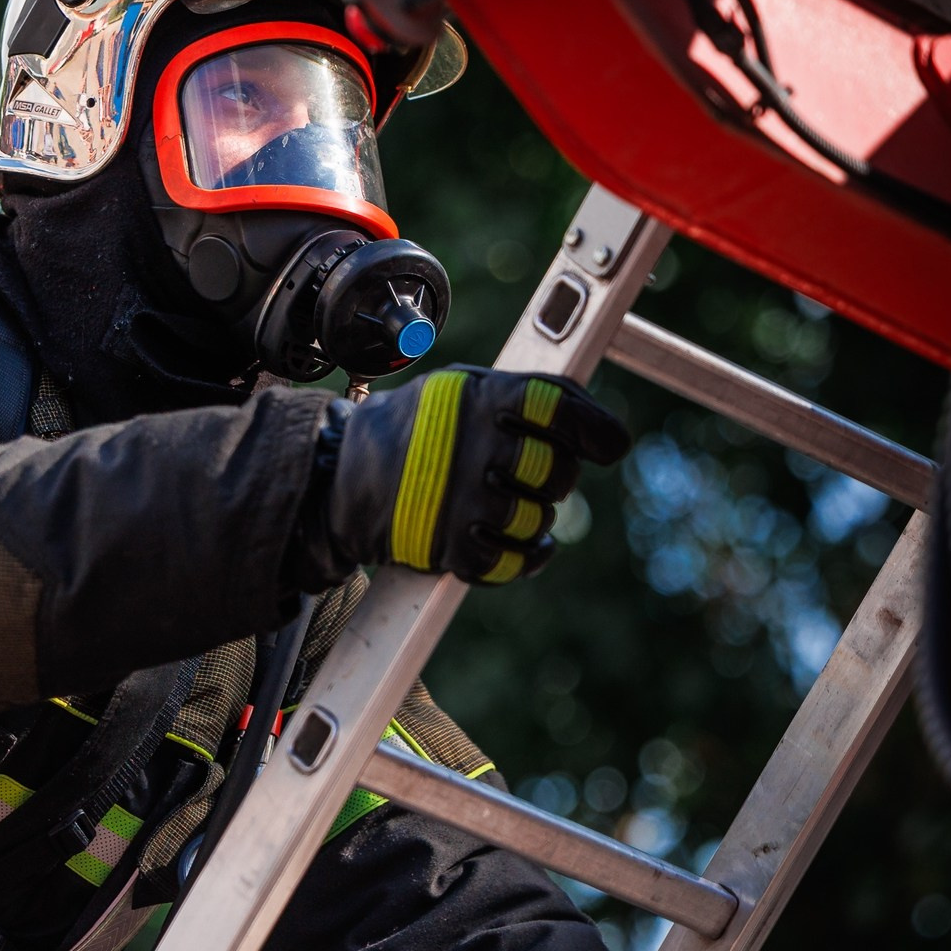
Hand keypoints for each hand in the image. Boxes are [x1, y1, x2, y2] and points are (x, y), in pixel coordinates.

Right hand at [308, 367, 627, 584]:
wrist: (340, 476)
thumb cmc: (416, 426)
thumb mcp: (463, 387)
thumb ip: (527, 394)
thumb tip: (599, 423)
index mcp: (479, 399)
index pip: (560, 409)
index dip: (596, 428)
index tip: (611, 446)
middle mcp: (474, 448)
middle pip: (559, 472)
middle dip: (556, 478)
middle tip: (529, 473)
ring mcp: (463, 501)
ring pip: (540, 520)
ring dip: (533, 517)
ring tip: (502, 502)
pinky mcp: (451, 548)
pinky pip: (517, 562)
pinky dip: (527, 556)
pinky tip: (518, 541)